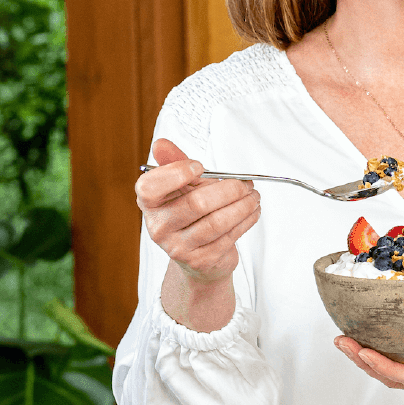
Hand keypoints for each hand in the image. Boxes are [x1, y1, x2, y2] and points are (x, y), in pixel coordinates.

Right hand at [137, 138, 261, 285]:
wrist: (197, 255)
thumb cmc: (190, 213)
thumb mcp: (181, 186)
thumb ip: (174, 163)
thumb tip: (161, 144)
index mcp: (150, 204)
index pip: (150, 187)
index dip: (176, 174)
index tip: (200, 167)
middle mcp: (159, 227)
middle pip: (196, 203)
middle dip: (229, 190)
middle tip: (244, 184)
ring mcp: (179, 247)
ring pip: (217, 222)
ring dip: (242, 205)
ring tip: (253, 196)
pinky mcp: (201, 260)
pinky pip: (229, 237)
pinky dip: (246, 220)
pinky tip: (252, 211)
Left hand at [334, 308, 403, 404]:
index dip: (389, 369)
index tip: (366, 353)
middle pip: (397, 378)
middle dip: (366, 363)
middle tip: (342, 341)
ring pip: (393, 371)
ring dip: (365, 358)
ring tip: (342, 340)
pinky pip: (398, 359)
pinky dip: (377, 349)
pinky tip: (361, 335)